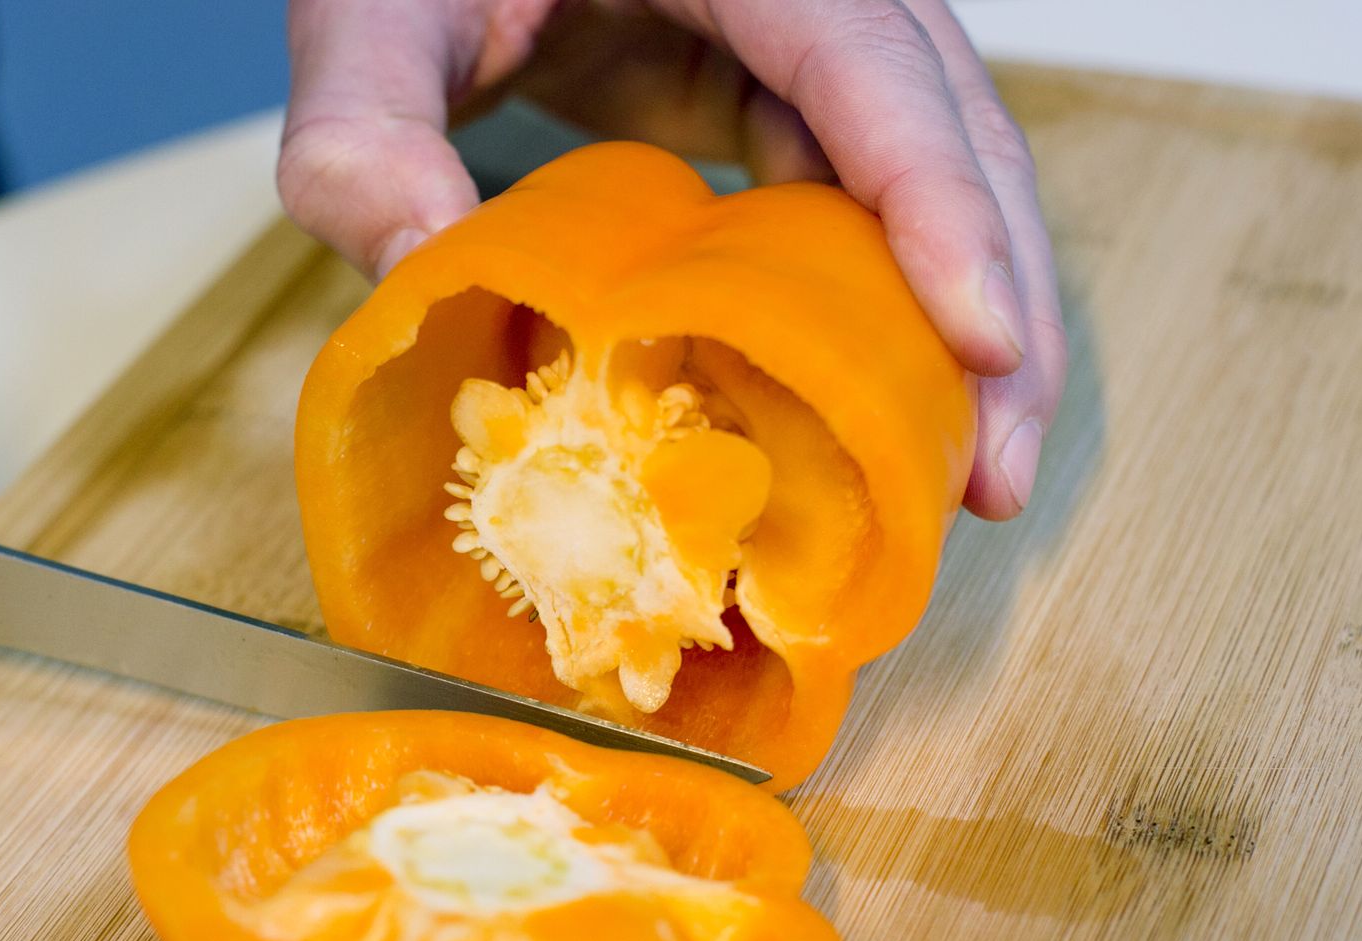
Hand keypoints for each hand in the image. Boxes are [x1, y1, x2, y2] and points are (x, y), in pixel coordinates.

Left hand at [280, 0, 1063, 519]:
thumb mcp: (369, 16)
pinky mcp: (777, 84)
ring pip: (934, 168)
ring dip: (959, 321)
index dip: (938, 199)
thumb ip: (363, 133)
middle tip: (996, 473)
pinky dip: (884, 301)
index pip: (870, 56)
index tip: (982, 342)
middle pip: (953, 124)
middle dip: (998, 299)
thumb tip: (426, 277)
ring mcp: (802, 29)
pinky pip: (860, 192)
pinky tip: (871, 408)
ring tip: (968, 473)